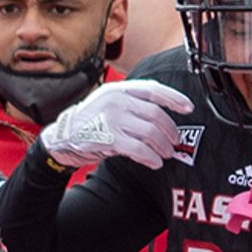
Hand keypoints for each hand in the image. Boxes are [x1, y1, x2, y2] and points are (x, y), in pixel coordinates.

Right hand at [40, 75, 190, 171]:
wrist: (63, 137)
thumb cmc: (90, 121)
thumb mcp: (109, 102)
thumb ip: (132, 102)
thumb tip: (163, 113)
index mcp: (119, 89)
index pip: (153, 90)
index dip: (174, 99)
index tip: (188, 108)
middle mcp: (117, 101)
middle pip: (156, 115)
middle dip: (170, 131)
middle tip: (175, 141)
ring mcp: (112, 119)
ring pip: (151, 133)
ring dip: (163, 146)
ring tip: (166, 153)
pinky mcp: (109, 139)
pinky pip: (139, 149)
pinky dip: (151, 157)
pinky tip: (155, 162)